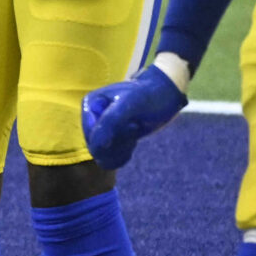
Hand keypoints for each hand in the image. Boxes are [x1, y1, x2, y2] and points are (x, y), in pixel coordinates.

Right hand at [80, 56, 190, 171]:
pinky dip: (122, 156)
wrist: (164, 95)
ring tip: (134, 133)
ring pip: (102, 156)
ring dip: (121, 150)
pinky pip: (108, 160)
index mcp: (90, 105)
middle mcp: (91, 118)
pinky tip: (132, 143)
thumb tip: (95, 147)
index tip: (132, 123)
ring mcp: (100, 130)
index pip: (91, 137)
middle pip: (96, 148)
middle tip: (135, 126)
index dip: (112, 137)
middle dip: (118, 142)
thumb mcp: (129, 106)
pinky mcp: (110, 140)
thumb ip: (110, 123)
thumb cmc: (147, 96)